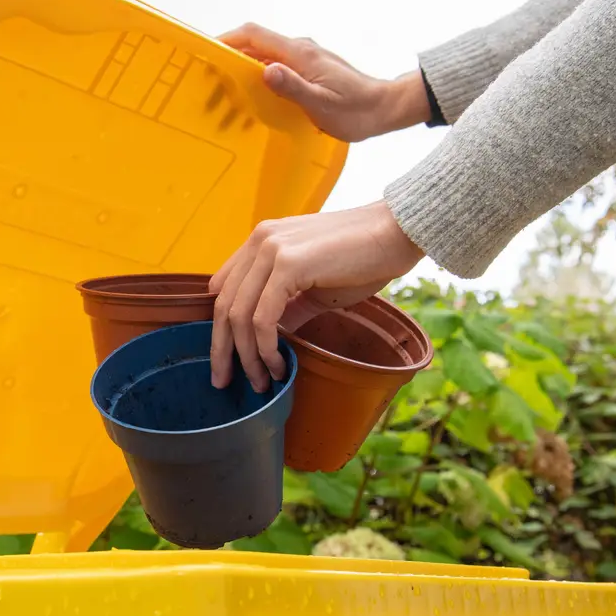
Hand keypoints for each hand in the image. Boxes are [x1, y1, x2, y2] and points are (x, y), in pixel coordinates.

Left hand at [209, 201, 423, 390]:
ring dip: (247, 357)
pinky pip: (263, 317)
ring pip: (239, 315)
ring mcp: (271, 249)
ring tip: (262, 382)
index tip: (226, 359)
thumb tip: (269, 340)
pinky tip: (280, 366)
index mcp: (261, 241)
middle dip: (222, 350)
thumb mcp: (314, 286)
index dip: (219, 327)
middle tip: (223, 382)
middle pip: (223, 305)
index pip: (223, 289)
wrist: (397, 233)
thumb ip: (287, 307)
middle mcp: (260, 241)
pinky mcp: (288, 263)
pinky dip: (267, 348)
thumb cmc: (363, 259)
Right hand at [219, 24, 430, 142]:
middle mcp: (299, 49)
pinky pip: (275, 64)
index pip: (254, 34)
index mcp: (299, 53)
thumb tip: (267, 71)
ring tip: (225, 93)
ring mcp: (304, 58)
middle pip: (254, 43)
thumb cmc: (355, 111)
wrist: (383, 108)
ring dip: (241, 67)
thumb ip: (293, 88)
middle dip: (228, 56)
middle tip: (209, 80)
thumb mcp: (322, 105)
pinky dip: (257, 74)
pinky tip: (252, 95)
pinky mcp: (307, 68)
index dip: (227, 38)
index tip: (206, 50)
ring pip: (263, 54)